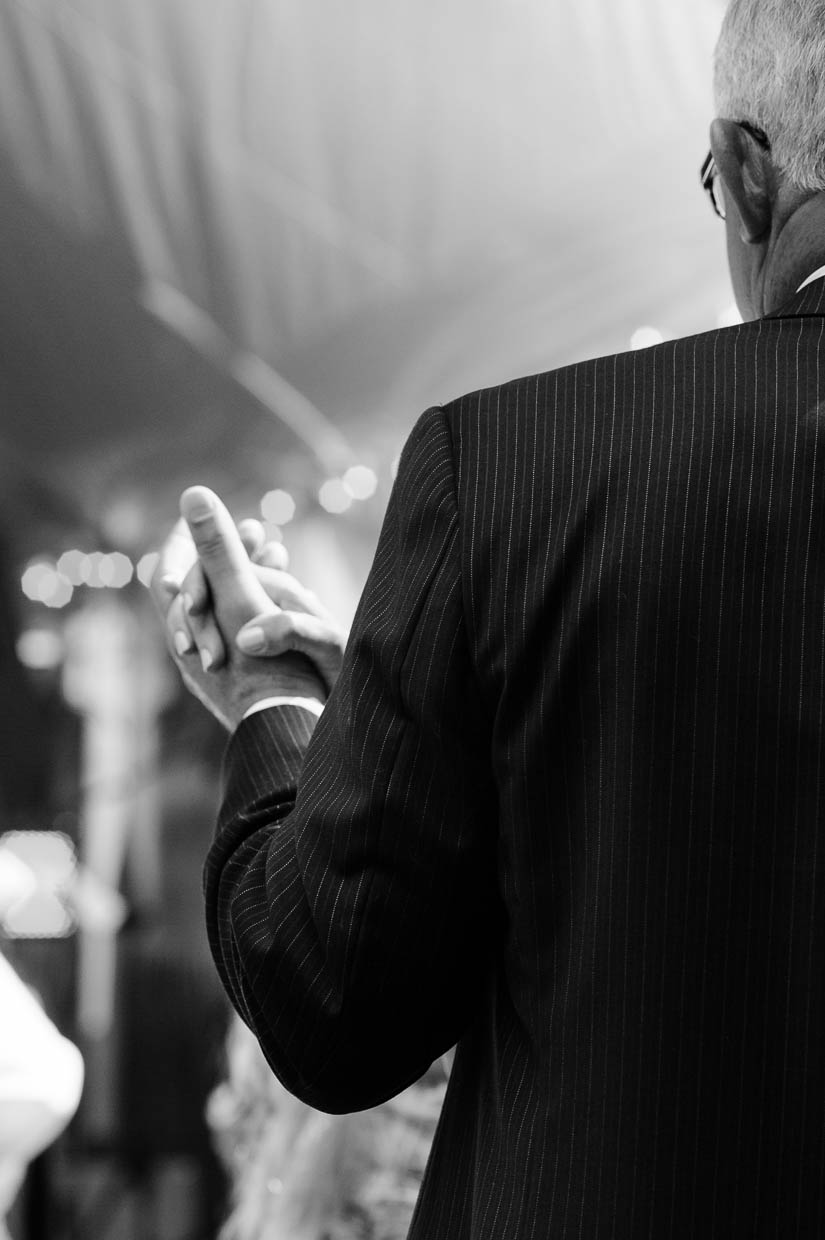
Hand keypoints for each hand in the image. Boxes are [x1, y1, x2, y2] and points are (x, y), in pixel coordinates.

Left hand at [151, 487, 331, 729]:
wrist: (298, 734)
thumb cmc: (271, 672)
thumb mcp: (245, 599)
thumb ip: (219, 549)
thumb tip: (193, 493)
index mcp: (184, 633)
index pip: (166, 575)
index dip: (183, 540)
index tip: (202, 514)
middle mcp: (196, 656)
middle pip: (200, 594)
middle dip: (229, 555)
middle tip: (257, 532)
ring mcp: (223, 673)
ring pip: (229, 615)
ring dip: (252, 579)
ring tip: (278, 553)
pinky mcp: (252, 685)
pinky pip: (252, 636)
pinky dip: (268, 607)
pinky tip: (293, 595)